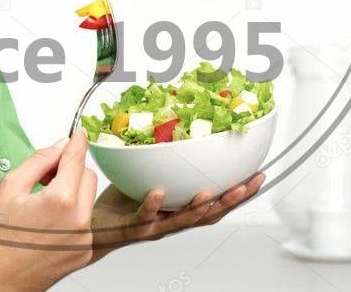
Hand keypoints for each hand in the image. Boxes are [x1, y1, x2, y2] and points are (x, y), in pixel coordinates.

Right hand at [0, 128, 96, 290]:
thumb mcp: (10, 187)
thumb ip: (39, 161)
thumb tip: (59, 146)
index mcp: (61, 201)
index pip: (77, 159)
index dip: (77, 142)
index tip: (79, 133)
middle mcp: (79, 222)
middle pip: (88, 177)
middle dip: (70, 170)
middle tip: (44, 177)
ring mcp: (84, 241)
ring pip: (88, 200)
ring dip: (73, 193)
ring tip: (43, 202)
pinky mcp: (83, 255)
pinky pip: (85, 223)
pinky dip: (72, 215)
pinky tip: (47, 222)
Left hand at [88, 172, 264, 262]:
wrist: (91, 226)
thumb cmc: (120, 201)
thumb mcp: (147, 175)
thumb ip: (162, 158)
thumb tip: (174, 123)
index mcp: (179, 208)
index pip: (216, 202)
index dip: (238, 192)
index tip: (258, 176)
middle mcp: (171, 220)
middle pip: (208, 214)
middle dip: (231, 200)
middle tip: (248, 185)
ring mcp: (154, 225)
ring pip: (182, 219)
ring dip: (198, 207)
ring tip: (210, 193)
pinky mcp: (132, 226)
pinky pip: (144, 216)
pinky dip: (153, 205)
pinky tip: (159, 193)